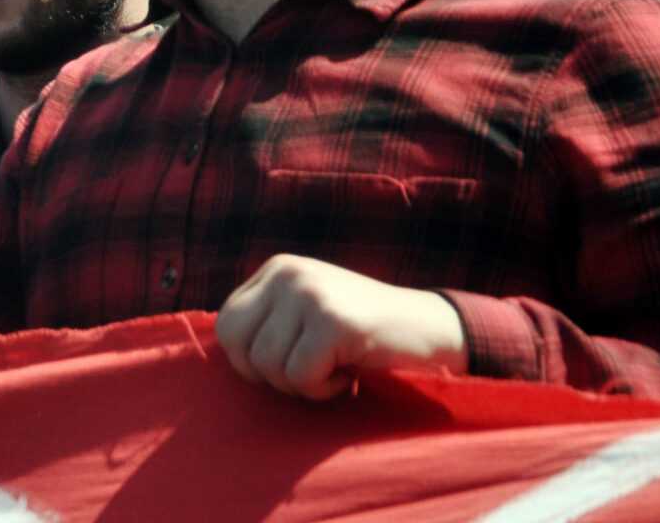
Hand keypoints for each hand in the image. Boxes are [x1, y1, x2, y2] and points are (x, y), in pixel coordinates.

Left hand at [215, 254, 469, 398]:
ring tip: (336, 369)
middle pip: (237, 344)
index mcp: (277, 270)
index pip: (226, 324)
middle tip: (309, 374)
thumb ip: (269, 322)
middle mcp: (288, 274)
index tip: (288, 365)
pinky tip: (351, 374)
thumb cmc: (367, 335)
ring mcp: (311, 295)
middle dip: (268, 375)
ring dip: (302, 385)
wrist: (435, 332)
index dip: (249, 359)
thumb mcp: (308, 313)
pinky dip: (324, 390)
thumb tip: (224, 353)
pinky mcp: (334, 323)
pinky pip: (300, 377)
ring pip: (268, 366)